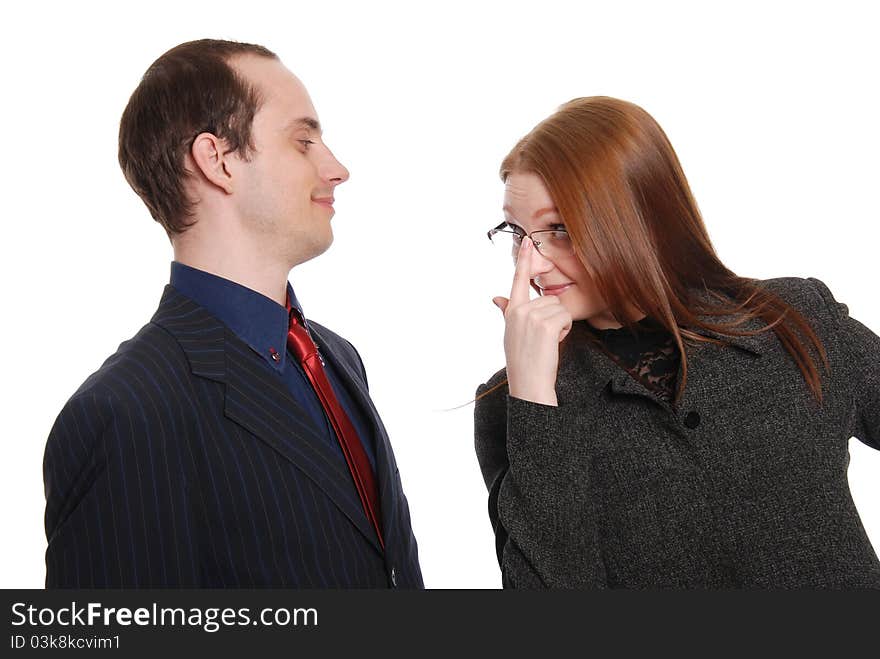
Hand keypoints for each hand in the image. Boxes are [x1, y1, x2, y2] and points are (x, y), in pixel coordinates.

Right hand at [493, 237, 571, 405]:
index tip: (528, 241)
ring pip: (560, 308)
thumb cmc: (522, 359)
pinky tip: (553, 344)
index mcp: (512, 310)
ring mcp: (532, 317)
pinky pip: (565, 318)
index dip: (524, 260)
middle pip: (551, 299)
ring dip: (560, 325)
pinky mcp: (546, 325)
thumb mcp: (511, 332)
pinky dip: (564, 332)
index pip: (518, 279)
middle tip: (543, 338)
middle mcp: (520, 310)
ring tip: (547, 342)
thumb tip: (496, 298)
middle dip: (554, 317)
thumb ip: (508, 311)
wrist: (528, 382)